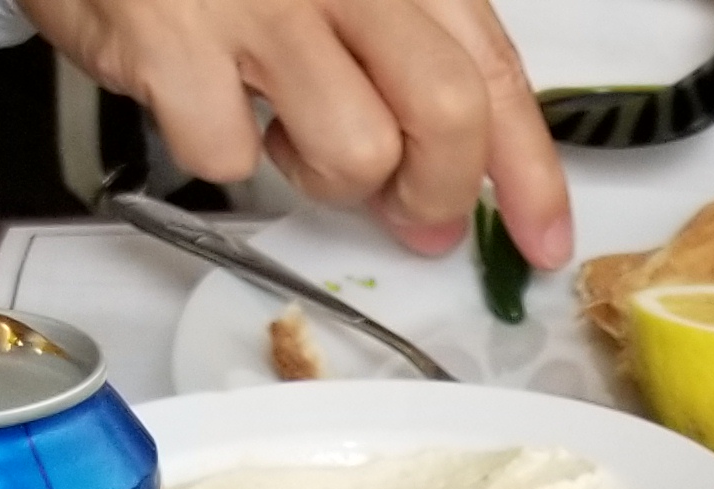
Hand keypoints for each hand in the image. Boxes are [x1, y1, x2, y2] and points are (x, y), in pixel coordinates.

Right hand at [28, 0, 571, 269]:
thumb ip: (409, 66)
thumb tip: (460, 185)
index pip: (491, 66)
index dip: (529, 170)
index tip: (543, 239)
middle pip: (445, 114)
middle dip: (438, 191)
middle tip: (411, 213)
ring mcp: (254, 2)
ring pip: (354, 151)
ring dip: (323, 175)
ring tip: (284, 129)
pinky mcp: (169, 39)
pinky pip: (230, 156)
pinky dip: (219, 150)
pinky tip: (207, 98)